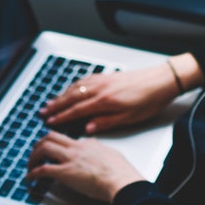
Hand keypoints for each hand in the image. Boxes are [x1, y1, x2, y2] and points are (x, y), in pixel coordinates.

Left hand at [26, 131, 144, 202]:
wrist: (121, 181)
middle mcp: (76, 147)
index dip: (56, 143)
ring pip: (44, 148)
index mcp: (88, 143)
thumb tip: (96, 152)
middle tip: (35, 153)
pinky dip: (33, 173)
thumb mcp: (110, 154)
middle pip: (51, 137)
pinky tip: (29, 178)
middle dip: (39, 144)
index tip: (51, 149)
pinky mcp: (65, 173)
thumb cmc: (120, 172)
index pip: (66, 138)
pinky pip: (43, 169)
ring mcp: (70, 159)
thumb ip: (99, 151)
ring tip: (30, 165)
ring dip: (33, 156)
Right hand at [39, 56, 195, 133]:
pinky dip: (74, 84)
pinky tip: (72, 87)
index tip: (50, 122)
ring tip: (52, 101)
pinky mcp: (108, 75)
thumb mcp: (129, 118)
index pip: (77, 110)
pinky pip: (85, 79)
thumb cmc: (149, 100)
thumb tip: (87, 128)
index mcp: (105, 101)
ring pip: (76, 87)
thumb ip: (106, 122)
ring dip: (62, 94)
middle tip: (43, 111)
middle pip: (72, 97)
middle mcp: (101, 88)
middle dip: (56, 105)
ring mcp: (103, 80)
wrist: (162, 80)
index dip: (62, 117)